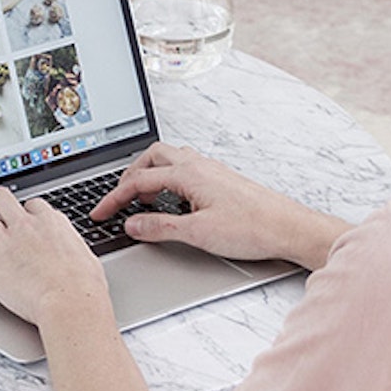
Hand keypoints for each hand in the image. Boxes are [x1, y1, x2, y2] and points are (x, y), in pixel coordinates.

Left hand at [0, 187, 107, 327]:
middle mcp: (24, 226)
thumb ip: (69, 244)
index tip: (23, 226)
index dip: (25, 214)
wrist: (71, 304)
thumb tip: (67, 245)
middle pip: (0, 196)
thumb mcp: (85, 255)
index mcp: (50, 222)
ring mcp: (4, 243)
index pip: (31, 204)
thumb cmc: (85, 288)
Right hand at [91, 144, 347, 270]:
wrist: (290, 228)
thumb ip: (160, 227)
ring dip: (150, 175)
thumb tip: (132, 223)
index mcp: (189, 173)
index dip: (114, 198)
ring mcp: (211, 170)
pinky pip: (185, 168)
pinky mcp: (221, 180)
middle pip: (151, 157)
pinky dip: (168, 179)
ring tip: (143, 200)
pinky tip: (173, 201)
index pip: (139, 181)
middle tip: (118, 199)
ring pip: (169, 159)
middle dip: (129, 176)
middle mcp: (199, 165)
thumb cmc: (253, 228)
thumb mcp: (198, 233)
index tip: (100, 213)